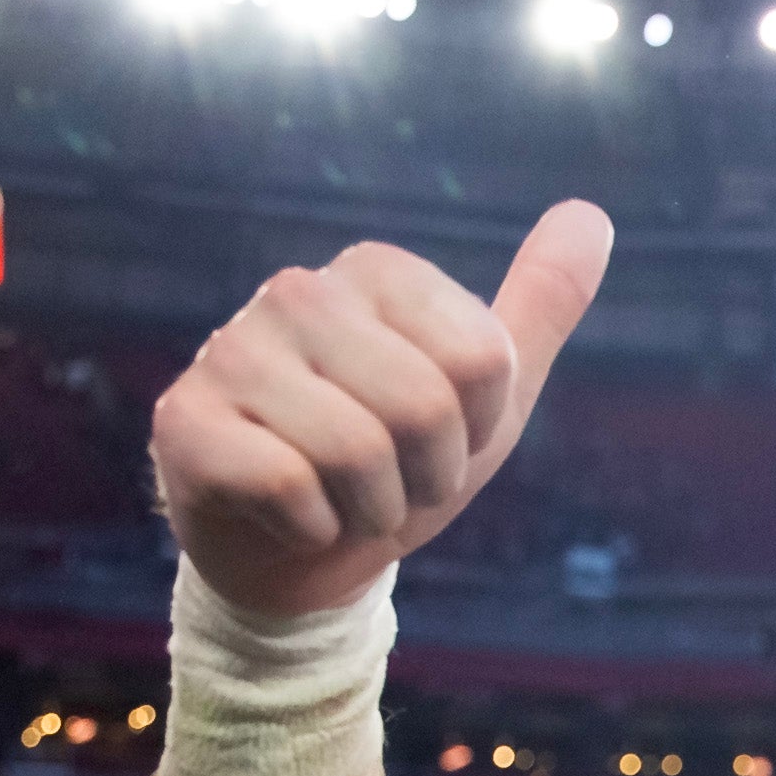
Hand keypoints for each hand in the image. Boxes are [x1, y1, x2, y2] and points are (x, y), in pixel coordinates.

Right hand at [151, 205, 616, 618]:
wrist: (302, 560)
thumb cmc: (398, 470)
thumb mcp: (485, 399)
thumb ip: (535, 308)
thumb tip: (590, 216)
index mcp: (373, 271)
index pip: (482, 360)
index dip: (474, 431)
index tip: (437, 444)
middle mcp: (297, 292)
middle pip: (423, 407)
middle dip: (425, 479)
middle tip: (391, 484)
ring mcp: (232, 351)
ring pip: (355, 452)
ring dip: (369, 510)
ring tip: (343, 500)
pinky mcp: (184, 420)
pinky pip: (287, 487)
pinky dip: (312, 529)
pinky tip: (290, 515)